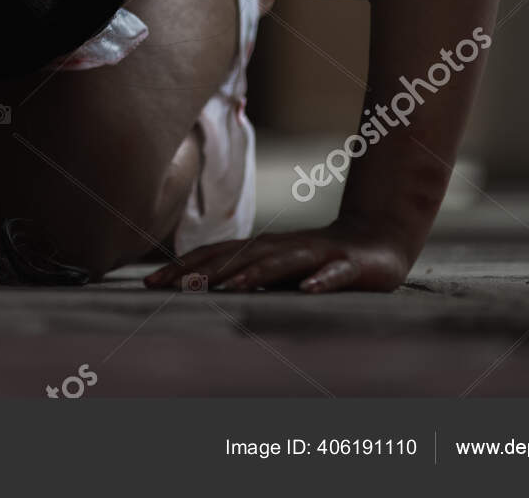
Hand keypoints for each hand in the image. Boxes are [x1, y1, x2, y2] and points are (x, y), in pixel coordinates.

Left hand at [143, 220, 411, 292]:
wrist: (379, 239)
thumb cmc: (319, 259)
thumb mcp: (275, 268)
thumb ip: (241, 274)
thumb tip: (193, 288)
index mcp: (261, 248)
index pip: (214, 255)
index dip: (181, 267)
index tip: (149, 283)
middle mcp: (282, 246)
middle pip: (239, 257)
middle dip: (206, 271)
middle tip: (176, 287)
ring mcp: (316, 254)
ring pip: (281, 263)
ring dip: (254, 274)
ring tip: (230, 288)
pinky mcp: (349, 266)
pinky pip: (334, 273)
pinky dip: (320, 280)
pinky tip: (308, 289)